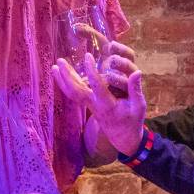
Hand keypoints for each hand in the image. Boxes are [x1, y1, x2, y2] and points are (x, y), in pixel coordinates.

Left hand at [51, 41, 146, 157]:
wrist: (123, 137)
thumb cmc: (132, 121)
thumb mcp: (139, 106)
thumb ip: (136, 89)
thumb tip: (137, 72)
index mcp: (107, 104)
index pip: (97, 86)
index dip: (91, 71)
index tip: (87, 56)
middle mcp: (94, 105)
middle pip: (76, 91)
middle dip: (67, 77)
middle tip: (59, 62)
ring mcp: (89, 105)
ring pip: (72, 93)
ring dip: (62, 80)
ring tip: (55, 66)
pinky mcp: (87, 105)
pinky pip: (73, 94)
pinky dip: (65, 84)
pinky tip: (60, 74)